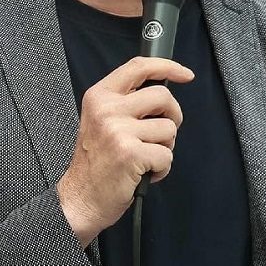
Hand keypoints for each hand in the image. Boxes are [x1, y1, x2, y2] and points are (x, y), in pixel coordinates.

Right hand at [58, 56, 194, 244]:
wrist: (80, 198)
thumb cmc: (95, 163)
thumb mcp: (101, 121)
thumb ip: (126, 103)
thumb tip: (162, 95)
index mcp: (99, 96)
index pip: (138, 67)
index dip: (168, 66)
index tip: (185, 74)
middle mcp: (107, 109)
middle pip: (163, 97)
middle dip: (173, 116)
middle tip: (161, 134)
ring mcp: (119, 131)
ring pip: (169, 129)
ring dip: (165, 147)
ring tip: (144, 158)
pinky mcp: (131, 153)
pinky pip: (167, 155)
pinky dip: (162, 168)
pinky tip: (143, 173)